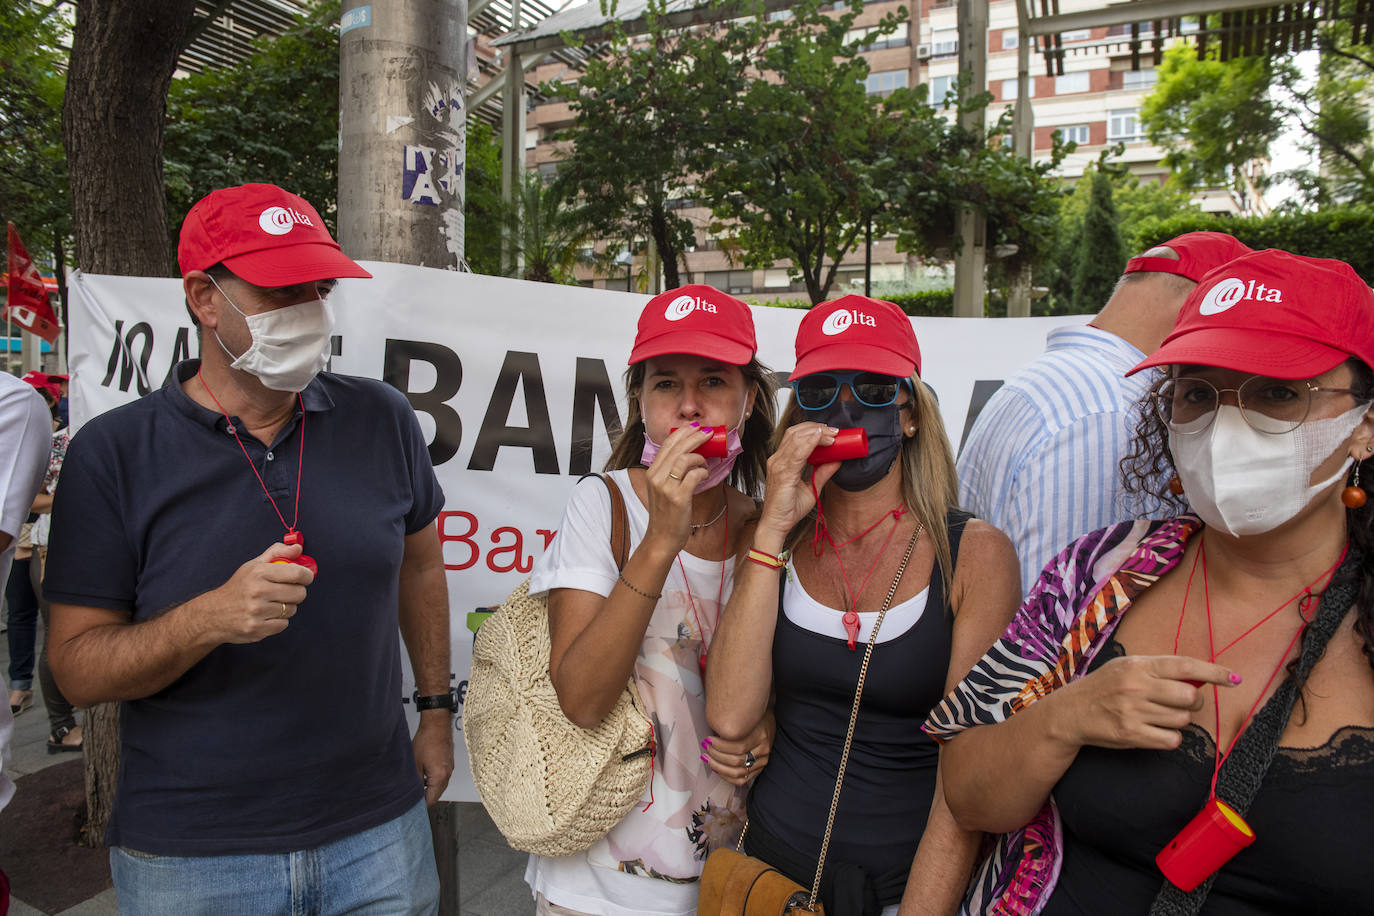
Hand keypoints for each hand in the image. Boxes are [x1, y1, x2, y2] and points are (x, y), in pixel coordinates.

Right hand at [200, 541, 313, 643]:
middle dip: (297, 592)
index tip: (305, 577)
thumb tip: (298, 549)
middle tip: (287, 591)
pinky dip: (278, 621)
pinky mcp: (257, 629)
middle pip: (299, 593)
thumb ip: (277, 553)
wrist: (212, 614)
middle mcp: (257, 592)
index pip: (297, 573)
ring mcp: (257, 612)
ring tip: (272, 604)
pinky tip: (266, 615)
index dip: (306, 575)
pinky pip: (283, 624)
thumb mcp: (253, 565)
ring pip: (292, 609)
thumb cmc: (238, 587)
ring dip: (286, 607)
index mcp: (258, 573)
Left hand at [413, 712, 455, 804]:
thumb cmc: (426, 740)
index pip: (431, 799)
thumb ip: (415, 781)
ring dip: (429, 789)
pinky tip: (424, 776)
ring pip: (440, 786)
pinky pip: (442, 777)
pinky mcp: (449, 762)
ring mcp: (449, 768)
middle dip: (426, 798)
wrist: (437, 724)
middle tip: (413, 800)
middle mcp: (447, 774)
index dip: (421, 805)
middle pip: (437, 794)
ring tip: (417, 788)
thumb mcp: (415, 764)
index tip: (413, 808)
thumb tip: (413, 793)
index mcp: (440, 777)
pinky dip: (434, 780)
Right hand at [642, 425, 713, 551]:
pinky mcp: (678, 498)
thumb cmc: (665, 514)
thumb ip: (669, 472)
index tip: (695, 427)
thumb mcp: (661, 489)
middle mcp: (656, 477)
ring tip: (706, 464)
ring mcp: (666, 487)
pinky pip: (694, 476)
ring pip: (686, 459)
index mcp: (651, 472)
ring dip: (700, 458)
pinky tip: (705, 476)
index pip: (666, 445)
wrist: (661, 538)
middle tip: (708, 434)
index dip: (682, 433)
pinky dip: (703, 473)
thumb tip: (687, 455)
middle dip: (695, 437)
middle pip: (677, 448)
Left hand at [703, 710, 774, 784]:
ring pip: (738, 772)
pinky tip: (717, 769)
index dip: (720, 746)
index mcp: (761, 735)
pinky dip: (727, 777)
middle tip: (706, 748)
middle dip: (717, 755)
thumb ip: (732, 726)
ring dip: (719, 767)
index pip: (738, 746)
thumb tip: (712, 735)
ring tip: (708, 758)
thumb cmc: (752, 717)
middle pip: (736, 760)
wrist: (766, 719)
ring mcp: (762, 761)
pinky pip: (742, 780)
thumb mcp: (745, 715)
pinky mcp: (759, 768)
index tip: (708, 740)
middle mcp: (763, 750)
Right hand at [755, 423, 839, 544]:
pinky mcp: (783, 474)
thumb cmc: (788, 508)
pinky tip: (820, 439)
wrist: (776, 525)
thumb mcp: (811, 487)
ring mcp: (778, 465)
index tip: (830, 432)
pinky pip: (797, 453)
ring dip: (816, 433)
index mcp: (782, 461)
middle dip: (816, 427)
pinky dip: (810, 442)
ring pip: (796, 438)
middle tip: (834, 431)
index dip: (813, 429)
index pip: (795, 436)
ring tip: (831, 435)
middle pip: (795, 432)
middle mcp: (778, 460)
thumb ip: (822, 473)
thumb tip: (837, 460)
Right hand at [1062, 654, 1237, 751]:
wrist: (1071, 712)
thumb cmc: (1105, 687)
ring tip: (1158, 716)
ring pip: (1183, 720)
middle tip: (1179, 703)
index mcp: (1139, 666)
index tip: (1234, 678)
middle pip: (1190, 697)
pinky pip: (1171, 740)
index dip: (1214, 672)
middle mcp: (1137, 686)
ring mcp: (1134, 711)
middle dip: (1192, 702)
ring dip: (1178, 720)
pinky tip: (1155, 731)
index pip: (1186, 666)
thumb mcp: (1127, 667)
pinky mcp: (1132, 735)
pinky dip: (1170, 738)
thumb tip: (1200, 678)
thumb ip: (1160, 670)